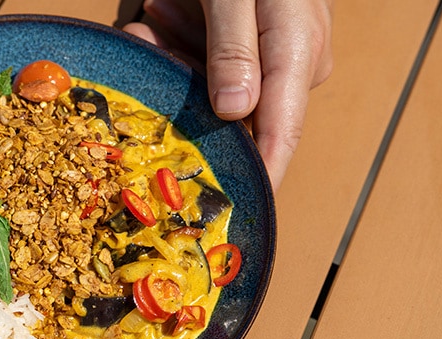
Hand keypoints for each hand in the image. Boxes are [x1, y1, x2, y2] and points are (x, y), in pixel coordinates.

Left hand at [124, 0, 333, 188]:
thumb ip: (233, 50)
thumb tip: (234, 112)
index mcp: (298, 53)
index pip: (281, 133)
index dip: (259, 177)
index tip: (233, 215)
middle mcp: (298, 63)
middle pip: (235, 109)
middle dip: (183, 89)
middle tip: (144, 43)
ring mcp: (283, 55)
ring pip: (219, 86)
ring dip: (178, 58)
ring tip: (151, 20)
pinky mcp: (267, 46)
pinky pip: (221, 62)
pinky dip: (187, 42)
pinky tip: (163, 14)